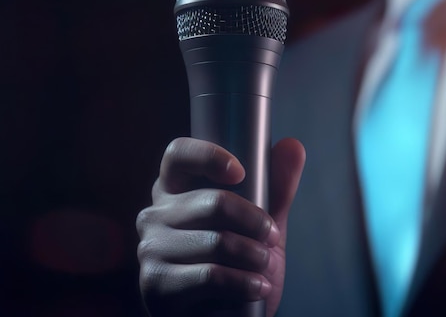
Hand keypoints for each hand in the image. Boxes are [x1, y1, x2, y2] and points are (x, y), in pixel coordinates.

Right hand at [136, 137, 304, 316]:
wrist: (226, 315)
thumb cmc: (239, 262)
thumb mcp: (261, 224)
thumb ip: (276, 188)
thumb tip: (293, 145)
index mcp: (174, 189)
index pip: (178, 153)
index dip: (209, 155)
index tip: (241, 171)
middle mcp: (155, 214)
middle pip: (212, 201)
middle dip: (255, 222)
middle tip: (271, 237)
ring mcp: (151, 249)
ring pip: (216, 241)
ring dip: (254, 257)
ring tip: (264, 267)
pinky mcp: (156, 284)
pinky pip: (210, 275)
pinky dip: (244, 282)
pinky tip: (257, 287)